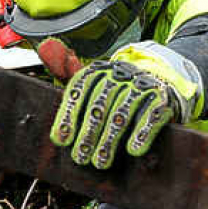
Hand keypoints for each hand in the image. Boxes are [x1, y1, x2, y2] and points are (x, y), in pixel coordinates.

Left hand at [40, 39, 197, 168]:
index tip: (61, 140)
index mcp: (100, 70)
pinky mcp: (163, 98)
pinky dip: (142, 133)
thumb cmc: (121, 87)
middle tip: (80, 157)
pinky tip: (133, 150)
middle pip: (99, 105)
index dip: (68, 115)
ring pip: (122, 113)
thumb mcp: (96, 78)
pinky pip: (151, 115)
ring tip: (101, 161)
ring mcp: (142, 85)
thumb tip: (43, 47)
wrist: (164, 77)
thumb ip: (69, 72)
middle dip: (88, 133)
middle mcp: (120, 74)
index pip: (80, 89)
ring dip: (110, 139)